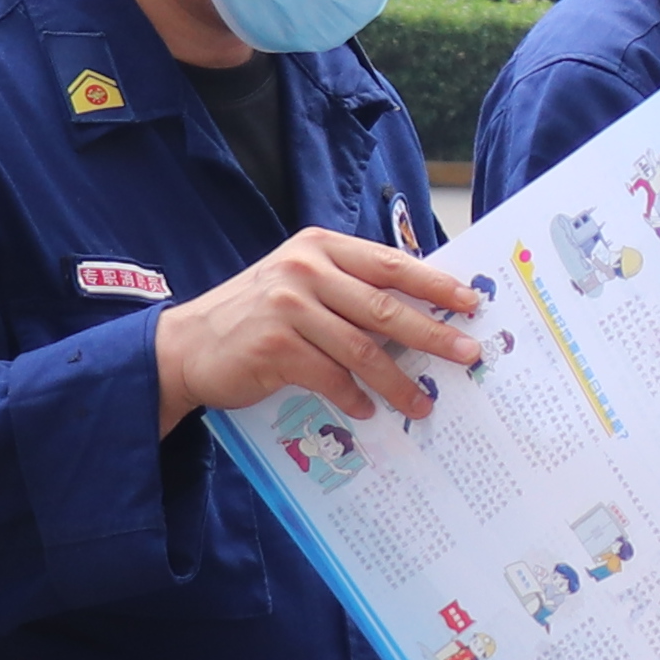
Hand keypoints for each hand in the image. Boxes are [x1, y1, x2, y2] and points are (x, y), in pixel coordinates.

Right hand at [153, 229, 480, 428]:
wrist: (187, 345)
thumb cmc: (256, 318)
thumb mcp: (302, 286)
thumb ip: (350, 291)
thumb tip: (420, 315)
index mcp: (321, 248)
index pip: (391, 264)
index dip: (435, 284)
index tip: (472, 303)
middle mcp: (305, 270)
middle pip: (384, 306)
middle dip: (433, 334)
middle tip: (468, 355)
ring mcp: (288, 307)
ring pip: (362, 349)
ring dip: (398, 381)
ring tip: (422, 403)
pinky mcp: (274, 346)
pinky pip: (330, 377)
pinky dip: (353, 397)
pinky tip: (366, 412)